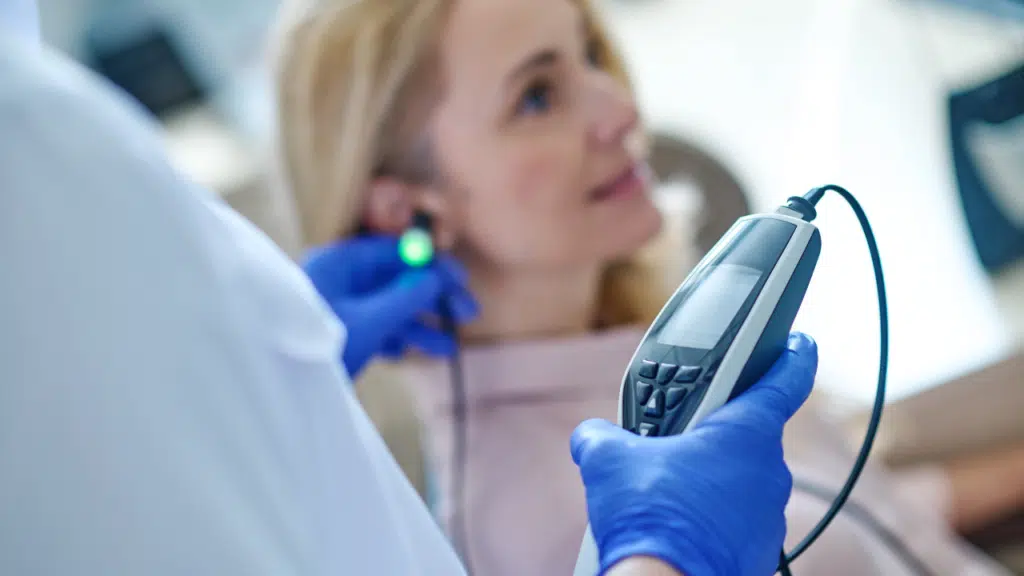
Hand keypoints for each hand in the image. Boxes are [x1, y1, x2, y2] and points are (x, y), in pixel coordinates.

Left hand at [303, 235, 477, 377]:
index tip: (460, 279)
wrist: (280, 389)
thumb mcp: (368, 321)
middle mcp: (338, 281)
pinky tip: (407, 353)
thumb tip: (435, 279)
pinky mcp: (338, 334)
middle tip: (468, 313)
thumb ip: (404, 297)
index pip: (393, 253)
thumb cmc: (318, 347)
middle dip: (432, 299)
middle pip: (396, 280)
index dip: (430, 264)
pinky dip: (395, 339)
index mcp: (338, 265)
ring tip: (448, 349)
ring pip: (389, 309)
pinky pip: (375, 329)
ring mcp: (338, 309)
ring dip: (420, 326)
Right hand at [572, 333, 817, 575]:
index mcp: (745, 435)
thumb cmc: (649, 517)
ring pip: (742, 482)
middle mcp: (768, 473)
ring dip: (713, 479)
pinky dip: (713, 518)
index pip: (785, 381)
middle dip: (716, 433)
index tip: (800, 344)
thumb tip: (591, 437)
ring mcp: (768, 517)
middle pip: (750, 436)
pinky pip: (738, 521)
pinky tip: (678, 524)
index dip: (794, 357)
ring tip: (668, 490)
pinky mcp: (760, 554)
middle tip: (678, 437)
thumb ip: (601, 435)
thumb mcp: (608, 460)